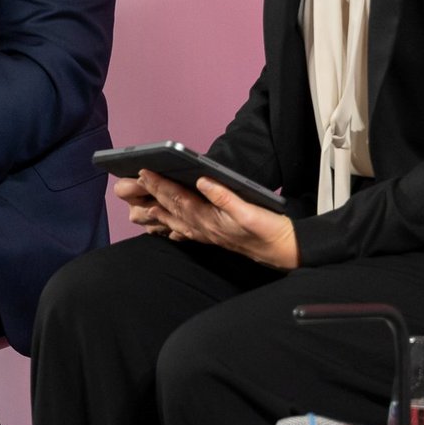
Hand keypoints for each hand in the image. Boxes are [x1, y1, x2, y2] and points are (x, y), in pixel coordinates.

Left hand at [131, 170, 298, 269]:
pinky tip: (172, 228)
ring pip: (177, 222)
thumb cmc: (269, 230)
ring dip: (160, 212)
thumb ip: (224, 196)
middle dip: (154, 194)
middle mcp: (204, 228)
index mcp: (210, 219)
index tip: (144, 173)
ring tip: (146, 206)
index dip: (160, 185)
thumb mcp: (250, 211)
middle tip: (139, 181)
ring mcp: (208, 235)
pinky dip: (176, 227)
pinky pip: (188, 232)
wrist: (284, 252)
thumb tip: (203, 180)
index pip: (178, 199)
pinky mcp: (215, 237)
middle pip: (173, 209)